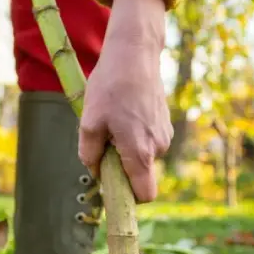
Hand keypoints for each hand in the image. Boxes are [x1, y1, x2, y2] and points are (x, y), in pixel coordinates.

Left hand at [78, 0, 171, 202]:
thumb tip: (95, 171)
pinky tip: (125, 112)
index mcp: (139, 152)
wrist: (135, 54)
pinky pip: (148, 141)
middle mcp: (157, 147)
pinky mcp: (165, 123)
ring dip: (127, 150)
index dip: (129, 199)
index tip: (113, 193)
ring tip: (114, 121)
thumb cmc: (110, 86)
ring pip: (143, 157)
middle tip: (104, 144)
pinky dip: (135, 136)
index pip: (144, 195)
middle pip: (140, 176)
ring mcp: (164, 135)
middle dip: (122, 169)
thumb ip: (89, 153)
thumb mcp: (89, 121)